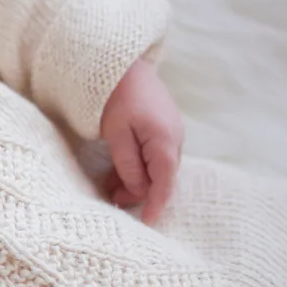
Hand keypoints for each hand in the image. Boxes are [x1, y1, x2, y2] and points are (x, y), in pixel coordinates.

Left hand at [99, 59, 183, 224]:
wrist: (119, 63)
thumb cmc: (114, 96)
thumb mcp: (115, 134)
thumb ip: (128, 164)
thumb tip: (138, 189)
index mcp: (165, 140)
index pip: (164, 183)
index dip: (155, 205)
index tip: (146, 223)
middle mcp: (175, 137)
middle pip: (163, 176)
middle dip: (141, 192)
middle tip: (114, 200)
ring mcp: (172, 130)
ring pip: (158, 166)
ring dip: (138, 179)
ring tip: (111, 187)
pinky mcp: (163, 125)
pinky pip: (155, 153)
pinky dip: (139, 165)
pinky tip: (119, 170)